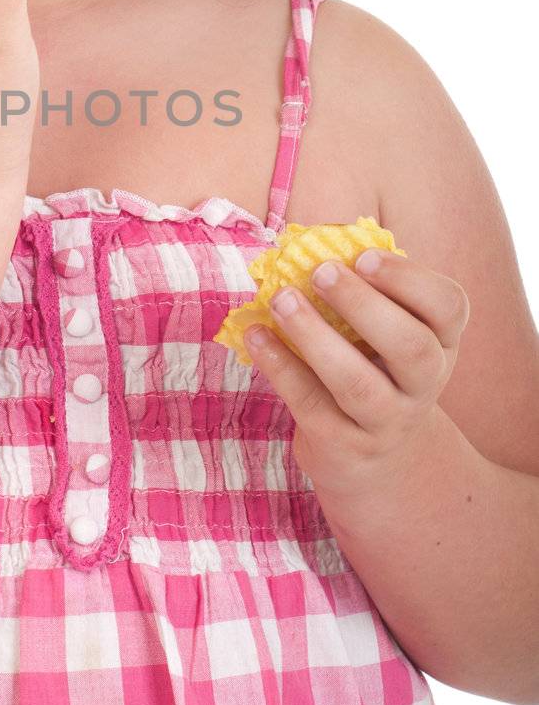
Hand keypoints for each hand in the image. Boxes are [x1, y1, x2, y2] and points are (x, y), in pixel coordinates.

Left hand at [244, 251, 470, 504]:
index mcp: (441, 341)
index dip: (408, 279)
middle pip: (411, 347)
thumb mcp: (386, 331)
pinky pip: (312, 405)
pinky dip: (281, 367)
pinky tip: (256, 335)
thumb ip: (363, 291)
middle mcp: (425, 383)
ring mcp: (389, 420)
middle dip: (363, 305)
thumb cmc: (375, 368)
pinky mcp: (347, 447)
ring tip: (281, 300)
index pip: (448, 306)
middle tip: (321, 271)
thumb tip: (305, 245)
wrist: (380, 460)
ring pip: (359, 384)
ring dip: (315, 337)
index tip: (362, 255)